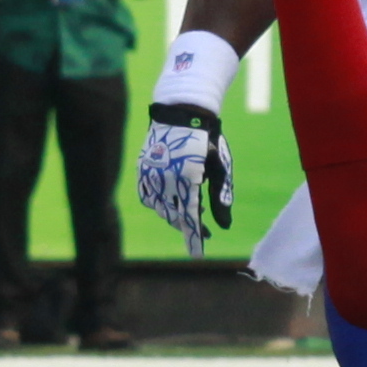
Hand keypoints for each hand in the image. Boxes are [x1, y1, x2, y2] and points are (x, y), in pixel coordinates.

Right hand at [134, 98, 231, 244]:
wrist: (181, 112)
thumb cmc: (207, 140)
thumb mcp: (220, 166)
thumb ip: (221, 197)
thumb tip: (224, 226)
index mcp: (188, 178)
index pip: (190, 217)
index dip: (194, 237)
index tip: (198, 253)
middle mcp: (166, 179)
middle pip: (175, 215)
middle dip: (188, 226)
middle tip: (202, 230)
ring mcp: (150, 174)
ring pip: (159, 208)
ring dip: (173, 215)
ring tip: (189, 211)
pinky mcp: (142, 170)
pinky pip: (147, 197)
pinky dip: (157, 204)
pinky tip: (168, 203)